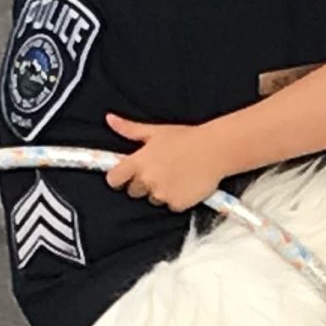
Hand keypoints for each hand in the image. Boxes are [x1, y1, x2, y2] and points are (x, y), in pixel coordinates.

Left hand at [103, 114, 226, 211]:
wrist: (215, 149)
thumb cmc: (186, 138)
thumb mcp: (155, 131)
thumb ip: (129, 129)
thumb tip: (110, 119)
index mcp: (138, 162)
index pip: (114, 179)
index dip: (119, 178)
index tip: (126, 176)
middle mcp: (147, 180)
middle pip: (133, 191)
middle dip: (142, 184)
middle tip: (160, 171)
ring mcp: (161, 194)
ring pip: (153, 199)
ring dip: (160, 192)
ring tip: (176, 176)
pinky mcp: (176, 204)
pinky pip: (171, 206)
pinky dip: (176, 199)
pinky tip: (185, 185)